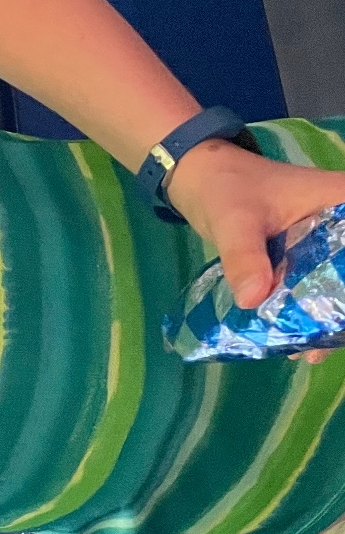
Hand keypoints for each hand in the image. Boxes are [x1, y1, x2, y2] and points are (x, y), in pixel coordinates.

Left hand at [165, 139, 344, 365]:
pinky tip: (293, 343)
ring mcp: (326, 240)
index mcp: (342, 202)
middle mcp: (343, 220)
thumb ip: (244, 258)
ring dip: (325, 319)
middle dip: (339, 313)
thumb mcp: (234, 222)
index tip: (339, 319)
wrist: (202, 180)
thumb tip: (254, 299)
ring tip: (307, 353)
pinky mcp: (306, 255)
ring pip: (336, 285)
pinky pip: (314, 286)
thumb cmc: (225, 189)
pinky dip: (305, 312)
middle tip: (319, 348)